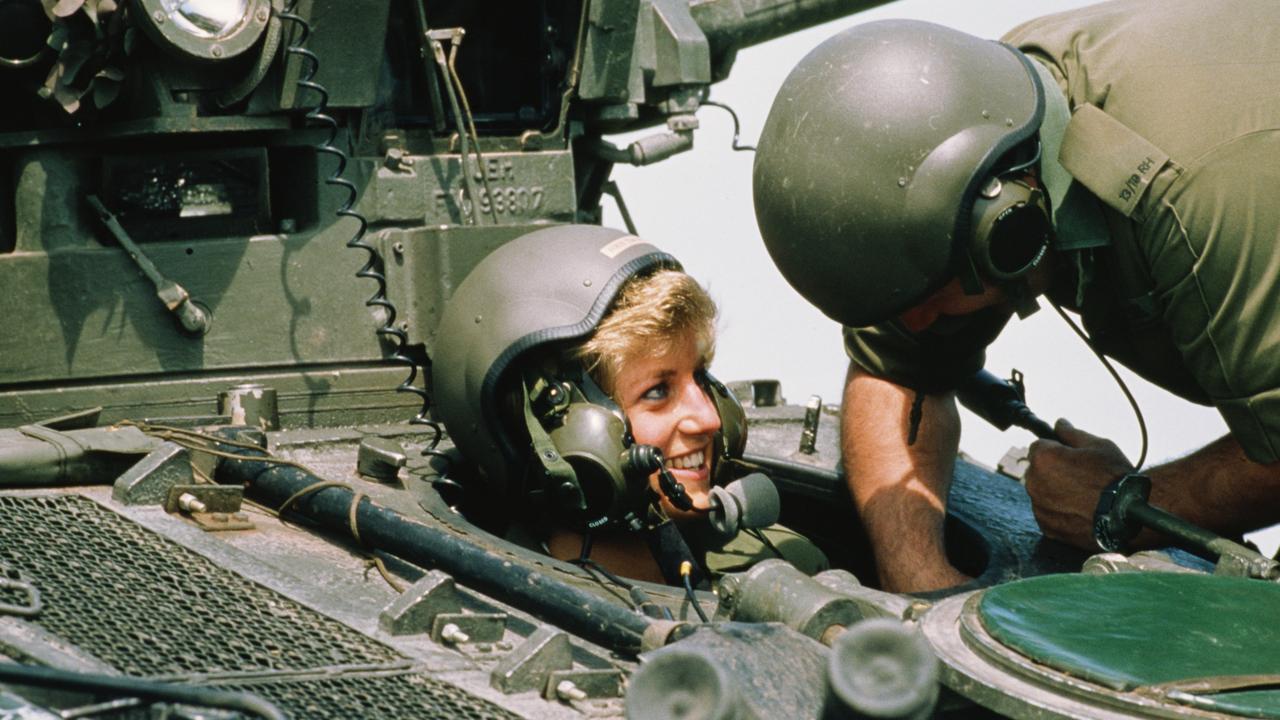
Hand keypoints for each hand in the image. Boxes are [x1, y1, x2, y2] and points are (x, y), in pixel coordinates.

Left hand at [1025, 419, 1133, 548]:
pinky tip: (1080, 510)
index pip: (1039, 447)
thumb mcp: (1098, 445)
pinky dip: (1059, 511)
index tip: (1073, 457)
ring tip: (1083, 495)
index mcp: (1042, 458)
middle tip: (1081, 476)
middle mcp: (1034, 482)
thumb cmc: (1115, 476)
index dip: (1056, 449)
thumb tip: (1059, 423)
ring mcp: (1039, 506)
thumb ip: (1072, 433)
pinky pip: (1048, 513)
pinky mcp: (1046, 526)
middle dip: (1053, 470)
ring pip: (1042, 492)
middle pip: (1037, 470)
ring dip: (1055, 491)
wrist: (1129, 513)